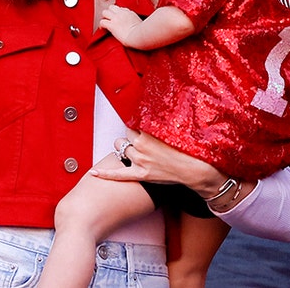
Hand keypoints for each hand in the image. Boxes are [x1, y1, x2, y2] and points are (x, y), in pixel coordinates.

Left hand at [91, 129, 226, 197]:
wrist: (194, 170)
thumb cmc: (187, 150)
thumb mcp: (173, 132)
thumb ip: (159, 125)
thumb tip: (152, 114)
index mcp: (148, 133)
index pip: (133, 126)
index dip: (136, 129)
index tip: (139, 130)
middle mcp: (141, 146)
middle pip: (125, 137)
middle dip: (130, 138)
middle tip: (140, 143)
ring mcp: (139, 161)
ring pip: (120, 149)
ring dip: (124, 149)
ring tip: (132, 151)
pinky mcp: (140, 174)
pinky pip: (118, 174)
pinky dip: (105, 174)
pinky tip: (94, 172)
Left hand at [99, 5, 142, 45]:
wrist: (138, 36)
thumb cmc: (141, 33)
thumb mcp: (140, 22)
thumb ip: (135, 20)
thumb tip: (135, 23)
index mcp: (129, 12)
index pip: (120, 8)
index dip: (117, 13)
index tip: (117, 17)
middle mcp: (121, 13)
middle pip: (111, 7)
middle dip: (109, 12)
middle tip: (109, 18)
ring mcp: (116, 18)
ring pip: (104, 12)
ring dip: (104, 17)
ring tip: (105, 22)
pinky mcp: (112, 25)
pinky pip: (102, 22)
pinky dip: (101, 25)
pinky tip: (102, 28)